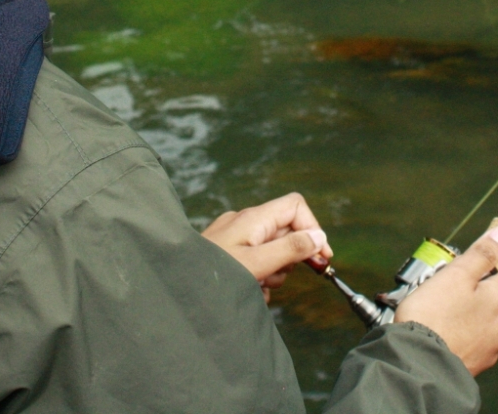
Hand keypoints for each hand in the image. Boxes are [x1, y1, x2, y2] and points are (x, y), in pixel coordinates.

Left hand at [202, 192, 331, 301]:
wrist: (175, 288)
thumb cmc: (212, 276)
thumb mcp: (256, 264)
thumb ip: (289, 249)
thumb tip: (319, 236)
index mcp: (253, 218)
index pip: (295, 206)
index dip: (312, 228)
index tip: (322, 259)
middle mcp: (245, 222)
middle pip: (286, 230)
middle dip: (289, 258)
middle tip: (275, 277)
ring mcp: (235, 237)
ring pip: (273, 250)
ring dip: (274, 272)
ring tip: (256, 286)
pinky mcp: (229, 254)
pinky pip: (257, 262)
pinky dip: (259, 278)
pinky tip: (246, 291)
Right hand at [394, 226, 497, 375]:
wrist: (419, 362)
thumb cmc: (435, 314)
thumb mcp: (456, 274)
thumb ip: (481, 254)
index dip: (489, 262)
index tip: (468, 261)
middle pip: (493, 296)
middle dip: (473, 288)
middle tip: (443, 286)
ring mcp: (491, 348)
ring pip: (482, 319)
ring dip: (466, 311)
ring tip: (436, 310)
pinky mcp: (476, 363)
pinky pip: (472, 339)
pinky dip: (460, 332)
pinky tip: (439, 331)